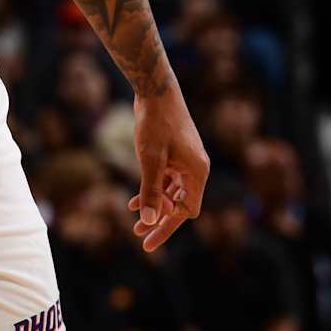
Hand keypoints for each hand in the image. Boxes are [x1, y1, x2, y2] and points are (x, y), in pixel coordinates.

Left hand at [126, 85, 209, 251]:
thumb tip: (149, 220)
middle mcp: (195, 168)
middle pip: (180, 204)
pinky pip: (166, 179)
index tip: (148, 240)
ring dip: (154, 206)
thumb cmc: (156, 123)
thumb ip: (151, 191)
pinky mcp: (176, 153)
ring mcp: (186, 160)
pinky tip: (134, 200)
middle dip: (159, 220)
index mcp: (197, 172)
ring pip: (171, 193)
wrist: (156, 90)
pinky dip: (153, 190)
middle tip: (139, 237)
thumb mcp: (151, 159)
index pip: (186, 211)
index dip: (167, 227)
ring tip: (134, 223)